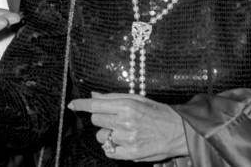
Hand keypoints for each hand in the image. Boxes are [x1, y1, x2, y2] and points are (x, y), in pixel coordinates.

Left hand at [69, 92, 188, 161]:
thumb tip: (93, 96)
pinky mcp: (131, 154)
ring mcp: (127, 139)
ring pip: (101, 136)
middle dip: (101, 118)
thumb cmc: (157, 112)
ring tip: (122, 131)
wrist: (178, 131)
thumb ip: (112, 98)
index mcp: (126, 105)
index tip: (71, 105)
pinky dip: (112, 147)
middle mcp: (125, 122)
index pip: (95, 105)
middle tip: (114, 118)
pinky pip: (109, 151)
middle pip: (96, 120)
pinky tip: (123, 142)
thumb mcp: (136, 98)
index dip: (80, 104)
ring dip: (107, 133)